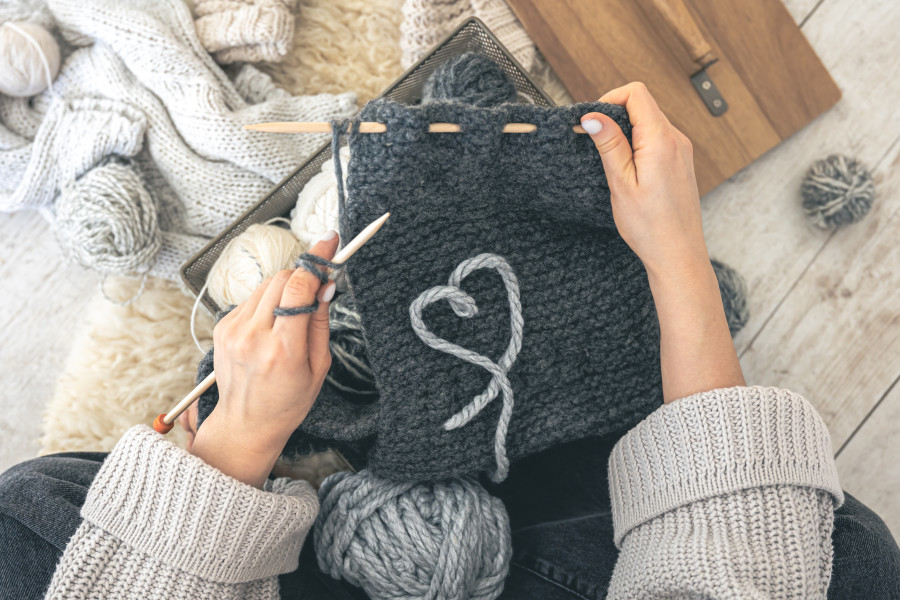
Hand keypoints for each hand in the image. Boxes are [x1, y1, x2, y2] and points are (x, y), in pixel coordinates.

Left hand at [189, 231, 338, 486]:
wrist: (246, 424)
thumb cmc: (286, 402)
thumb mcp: (318, 367)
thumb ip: (321, 322)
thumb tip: (325, 285)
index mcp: (283, 350)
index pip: (298, 288)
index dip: (317, 260)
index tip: (330, 243)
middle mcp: (254, 336)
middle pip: (282, 279)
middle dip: (303, 275)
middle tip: (318, 284)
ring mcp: (233, 330)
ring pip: (266, 284)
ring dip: (285, 288)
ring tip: (293, 315)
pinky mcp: (222, 327)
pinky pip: (251, 298)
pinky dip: (267, 301)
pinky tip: (273, 325)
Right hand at [580, 82, 708, 284]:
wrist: (677, 253)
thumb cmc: (650, 227)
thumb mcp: (621, 183)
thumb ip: (609, 144)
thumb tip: (593, 116)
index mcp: (661, 141)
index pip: (636, 93)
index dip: (610, 99)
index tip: (593, 122)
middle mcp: (676, 140)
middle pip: (643, 104)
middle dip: (615, 116)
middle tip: (596, 144)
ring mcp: (681, 150)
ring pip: (649, 121)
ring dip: (626, 132)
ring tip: (613, 162)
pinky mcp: (680, 161)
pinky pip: (657, 138)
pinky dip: (638, 144)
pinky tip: (628, 170)